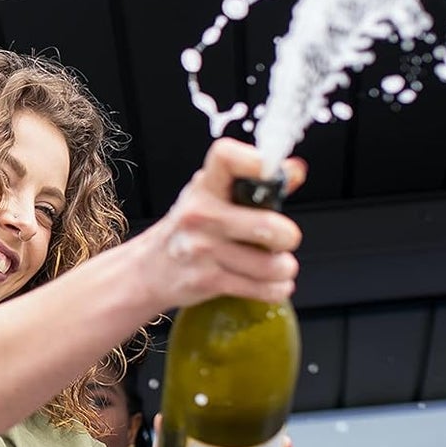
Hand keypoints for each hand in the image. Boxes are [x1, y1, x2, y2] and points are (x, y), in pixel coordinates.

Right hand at [135, 140, 304, 312]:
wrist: (150, 270)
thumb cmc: (190, 228)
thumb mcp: (214, 196)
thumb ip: (257, 183)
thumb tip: (296, 170)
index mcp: (204, 187)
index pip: (227, 157)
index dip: (256, 162)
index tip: (273, 173)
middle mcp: (200, 215)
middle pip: (265, 225)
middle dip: (287, 236)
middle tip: (285, 239)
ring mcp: (201, 250)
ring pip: (269, 265)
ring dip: (283, 268)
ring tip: (277, 264)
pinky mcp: (207, 281)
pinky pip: (262, 289)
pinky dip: (276, 288)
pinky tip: (272, 282)